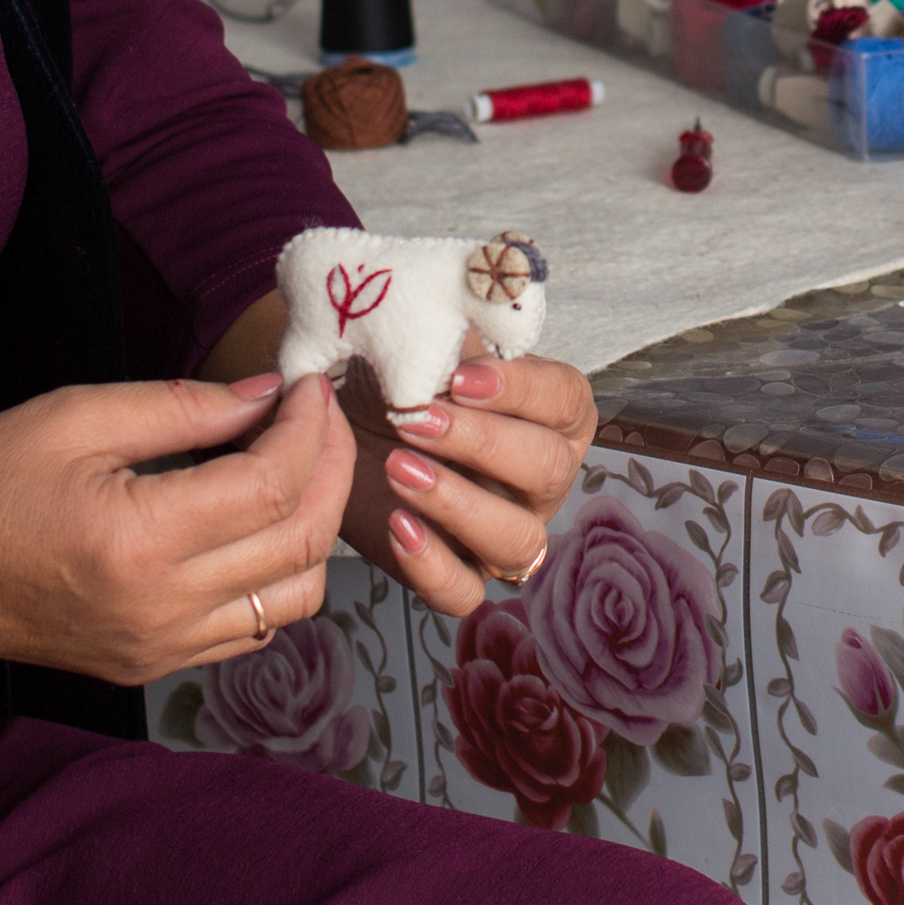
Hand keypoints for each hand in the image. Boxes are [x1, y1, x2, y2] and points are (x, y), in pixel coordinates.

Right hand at [0, 372, 353, 685]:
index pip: (271, 487)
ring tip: (298, 466)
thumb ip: (183, 406)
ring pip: (293, 598)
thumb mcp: (75, 416)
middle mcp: (159, 609)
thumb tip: (267, 394)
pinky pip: (252, 628)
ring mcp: (159, 647)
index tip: (305, 386)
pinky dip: (276, 574)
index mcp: (137, 541)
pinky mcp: (152, 664)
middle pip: (299, 544)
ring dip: (313, 529)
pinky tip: (258, 523)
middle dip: (328, 469)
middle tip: (319, 417)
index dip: (306, 429)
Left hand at [340, 340, 596, 618]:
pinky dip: (433, 566)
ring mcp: (505, 529)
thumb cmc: (399, 370)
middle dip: (481, 443)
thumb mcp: (424, 333)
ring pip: (517, 542)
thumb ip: (451, 324)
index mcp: (553, 412)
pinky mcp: (455, 571)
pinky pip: (464, 594)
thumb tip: (456, 311)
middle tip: (415, 419)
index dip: (520, 390)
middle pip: (547, 471)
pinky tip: (398, 525)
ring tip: (398, 468)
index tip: (460, 376)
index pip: (565, 401)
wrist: (338, 415)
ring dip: (459, 505)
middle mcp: (541, 477)